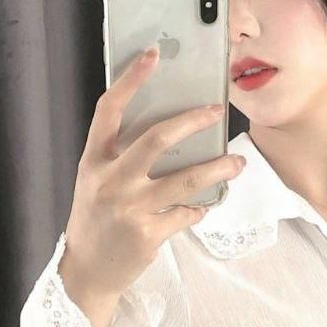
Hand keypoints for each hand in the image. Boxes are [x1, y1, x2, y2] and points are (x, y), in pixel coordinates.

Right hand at [63, 47, 245, 300]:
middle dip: (192, 121)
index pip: (109, 110)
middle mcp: (109, 181)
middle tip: (216, 111)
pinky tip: (204, 206)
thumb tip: (170, 131)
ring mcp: (129, 208)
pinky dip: (199, 208)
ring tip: (238, 163)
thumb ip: (121, 156)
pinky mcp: (148, 234)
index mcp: (93, 161)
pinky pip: (185, 214)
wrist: (88, 271)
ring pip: (183, 180)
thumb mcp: (96, 182)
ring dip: (216, 169)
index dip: (130, 79)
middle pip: (156, 139)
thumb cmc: (96, 220)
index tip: (151, 55)